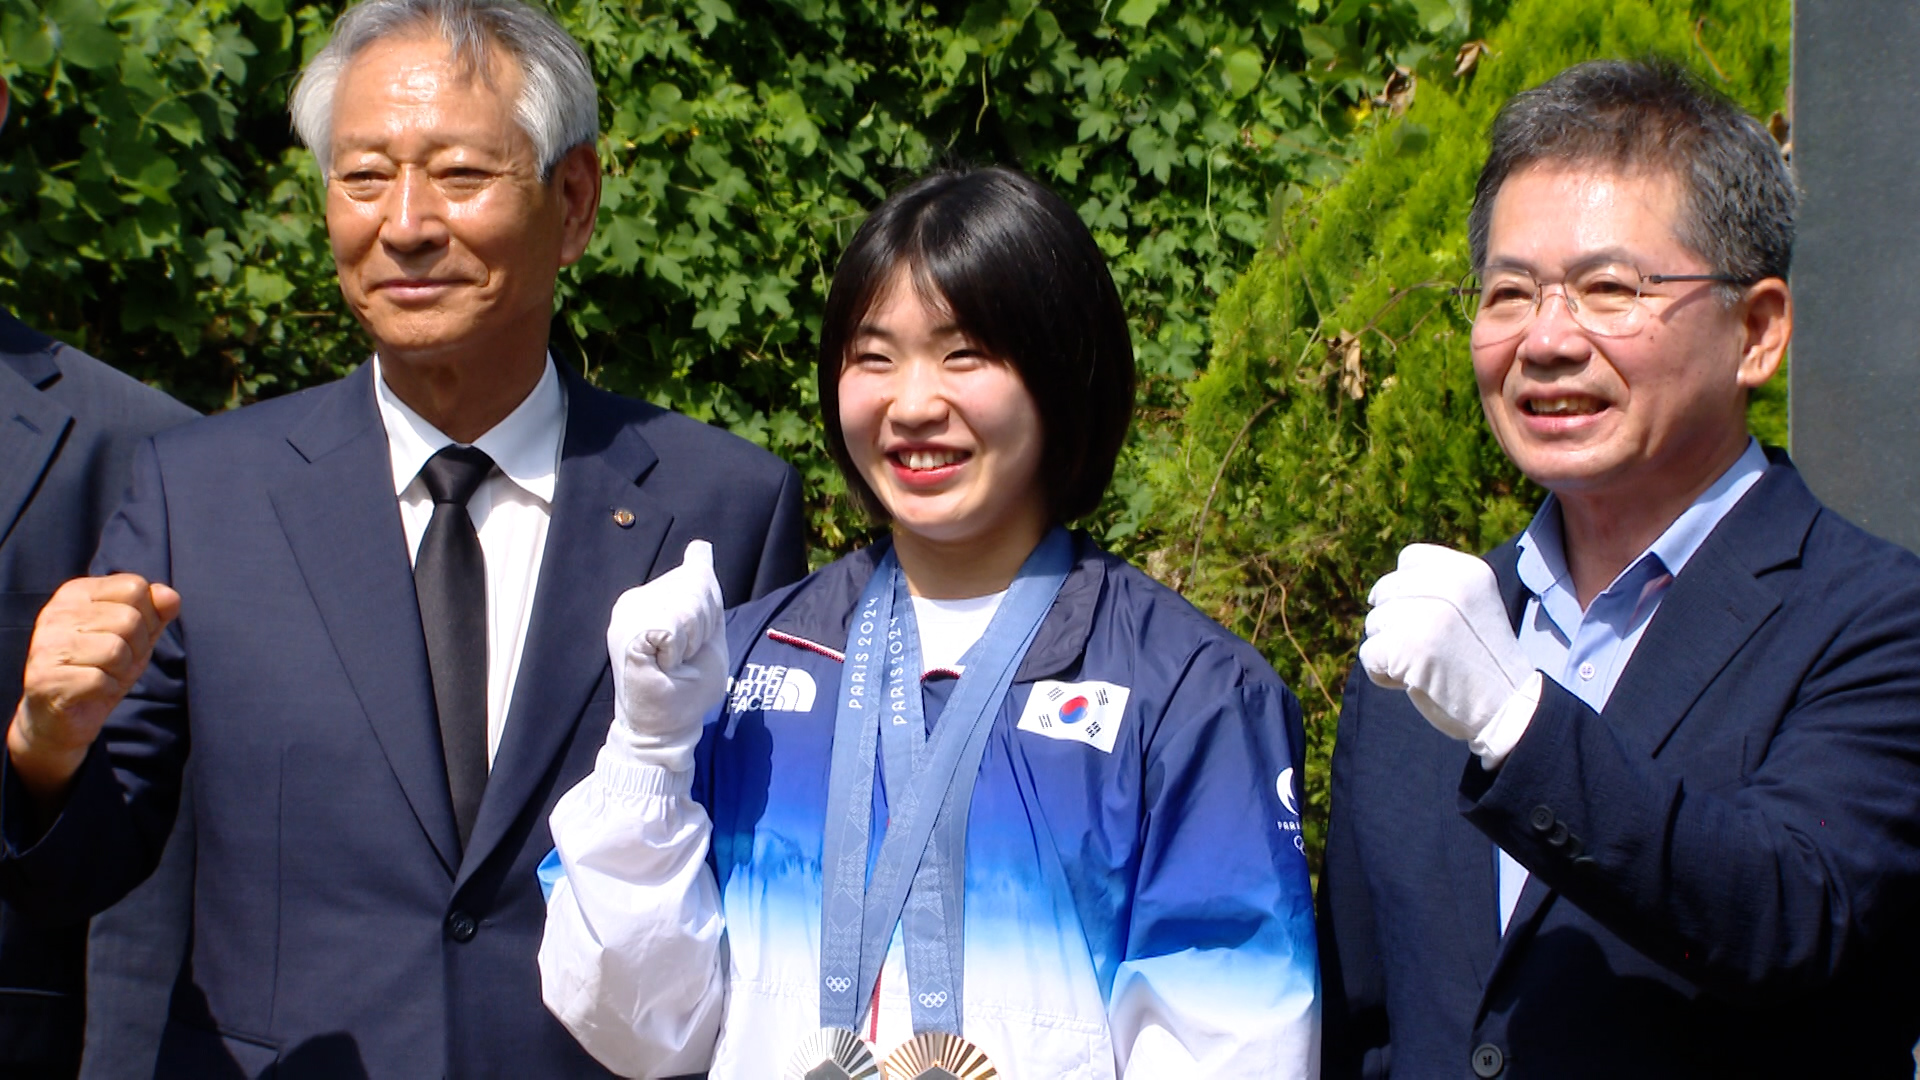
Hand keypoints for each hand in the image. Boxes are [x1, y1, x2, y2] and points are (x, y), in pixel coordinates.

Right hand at [9, 574, 180, 800]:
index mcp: (76, 593)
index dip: (148, 617)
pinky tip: (91, 690)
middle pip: (129, 619)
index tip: (128, 636)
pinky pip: (100, 680)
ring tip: (103, 675)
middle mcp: (56, 612)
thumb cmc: (100, 668)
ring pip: (116, 649)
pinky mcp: (45, 679)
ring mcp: (46, 645)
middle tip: (117, 662)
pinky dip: (107, 689)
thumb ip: (156, 613)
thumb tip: (170, 596)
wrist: (61, 717)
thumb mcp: (137, 636)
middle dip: (137, 647)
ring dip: (121, 670)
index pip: (135, 587)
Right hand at [604, 540, 727, 771]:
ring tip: (675, 662)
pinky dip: (681, 648)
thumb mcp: (707, 631)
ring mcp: (628, 614)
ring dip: (693, 639)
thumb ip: (704, 591)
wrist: (666, 725)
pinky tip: (667, 664)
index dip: (708, 610)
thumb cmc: (686, 686)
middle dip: (704, 625)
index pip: (697, 575)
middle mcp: (635, 600)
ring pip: (687, 604)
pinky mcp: (627, 632)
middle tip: (683, 657)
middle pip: (696, 584)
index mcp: (652, 597)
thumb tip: (700, 546)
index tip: (690, 643)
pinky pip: (674, 625)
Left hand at [1359, 544, 1540, 766]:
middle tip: (1434, 650)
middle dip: (1397, 623)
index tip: (1431, 620)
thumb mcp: (1471, 606)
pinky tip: (1414, 681)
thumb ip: (1435, 587)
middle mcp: (1446, 585)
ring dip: (1391, 650)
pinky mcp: (1406, 646)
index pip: (1409, 559)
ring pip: (1374, 623)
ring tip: (1429, 665)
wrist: (1507, 709)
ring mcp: (1425, 614)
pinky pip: (1369, 654)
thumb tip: (1378, 593)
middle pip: (1386, 592)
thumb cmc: (1482, 661)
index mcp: (1466, 570)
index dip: (1407, 591)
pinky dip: (1383, 674)